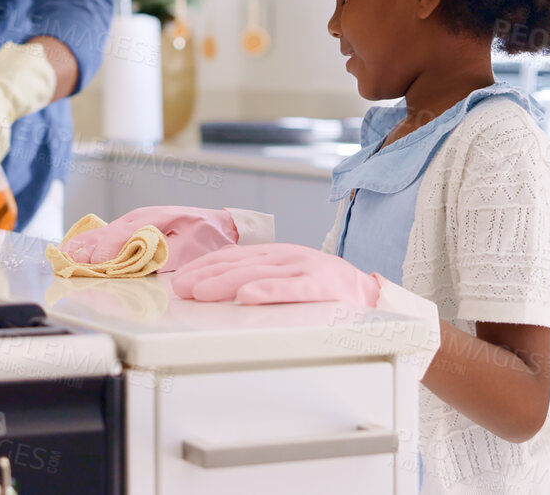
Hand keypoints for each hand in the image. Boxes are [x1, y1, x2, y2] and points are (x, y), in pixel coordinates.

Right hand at [58, 206, 239, 271]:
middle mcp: (138, 218)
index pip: (120, 236)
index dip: (105, 251)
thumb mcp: (190, 247)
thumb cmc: (208, 237)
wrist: (221, 225)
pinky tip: (75, 250)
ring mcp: (134, 222)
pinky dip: (89, 243)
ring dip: (83, 247)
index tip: (93, 265)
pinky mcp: (133, 228)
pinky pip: (106, 235)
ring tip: (61, 259)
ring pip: (102, 234)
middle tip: (65, 266)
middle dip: (85, 251)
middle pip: (105, 235)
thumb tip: (133, 261)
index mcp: (151, 220)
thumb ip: (161, 254)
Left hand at [171, 243, 381, 306]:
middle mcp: (286, 257)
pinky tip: (247, 296)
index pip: (233, 256)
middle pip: (239, 264)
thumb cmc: (324, 288)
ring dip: (225, 282)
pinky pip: (291, 288)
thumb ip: (258, 276)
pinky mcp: (321, 286)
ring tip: (201, 292)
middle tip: (181, 288)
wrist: (369, 292)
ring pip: (258, 273)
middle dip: (206, 274)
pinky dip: (268, 290)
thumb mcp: (286, 275)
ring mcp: (303, 269)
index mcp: (275, 254)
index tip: (181, 278)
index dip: (205, 265)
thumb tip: (218, 287)